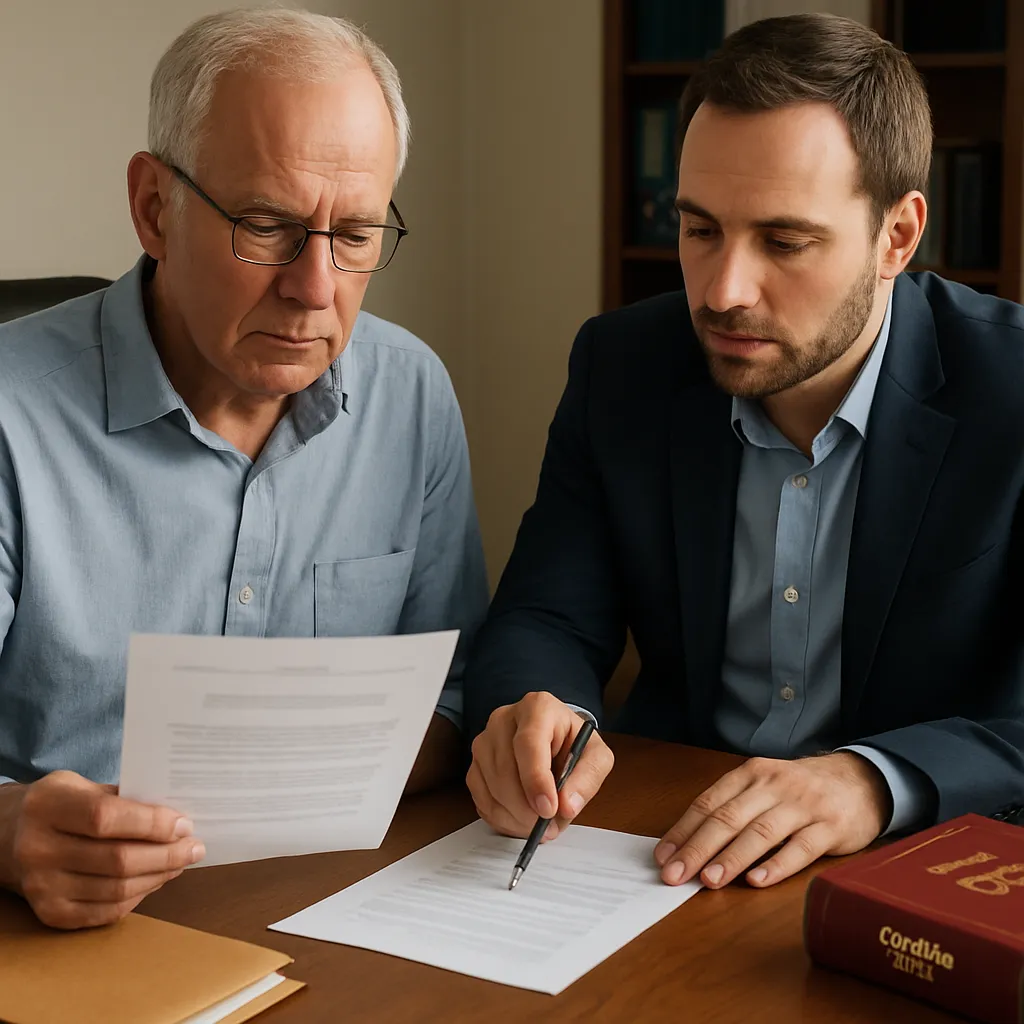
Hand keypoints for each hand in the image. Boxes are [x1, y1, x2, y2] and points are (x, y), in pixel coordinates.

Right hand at [0, 770, 204, 928]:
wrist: (8, 837)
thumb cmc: (59, 805)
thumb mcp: (82, 785)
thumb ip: (123, 798)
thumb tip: (176, 817)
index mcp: (47, 807)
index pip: (106, 818)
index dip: (151, 823)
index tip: (184, 824)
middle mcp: (38, 849)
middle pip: (117, 860)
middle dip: (167, 854)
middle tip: (195, 847)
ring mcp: (41, 886)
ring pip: (117, 890)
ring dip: (159, 876)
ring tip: (181, 862)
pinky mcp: (50, 913)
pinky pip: (107, 911)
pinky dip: (139, 896)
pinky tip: (155, 880)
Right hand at [467, 691, 613, 839]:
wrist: (554, 739)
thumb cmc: (572, 743)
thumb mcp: (596, 755)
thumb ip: (588, 777)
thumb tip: (566, 805)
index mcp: (537, 708)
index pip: (529, 743)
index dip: (536, 779)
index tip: (548, 809)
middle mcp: (504, 719)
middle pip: (505, 769)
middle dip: (527, 808)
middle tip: (549, 826)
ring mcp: (484, 741)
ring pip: (491, 787)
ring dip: (516, 816)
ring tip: (540, 823)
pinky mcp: (475, 764)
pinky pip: (481, 799)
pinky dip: (501, 818)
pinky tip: (521, 820)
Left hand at [653, 752, 890, 888]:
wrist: (860, 780)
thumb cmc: (799, 790)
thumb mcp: (763, 787)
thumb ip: (732, 809)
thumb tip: (688, 844)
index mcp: (750, 774)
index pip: (709, 803)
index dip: (684, 831)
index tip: (663, 857)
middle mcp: (773, 785)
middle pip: (728, 818)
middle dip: (697, 849)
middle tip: (675, 875)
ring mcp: (803, 805)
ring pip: (760, 833)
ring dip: (731, 858)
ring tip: (709, 880)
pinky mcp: (830, 827)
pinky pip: (800, 848)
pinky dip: (777, 865)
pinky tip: (757, 881)